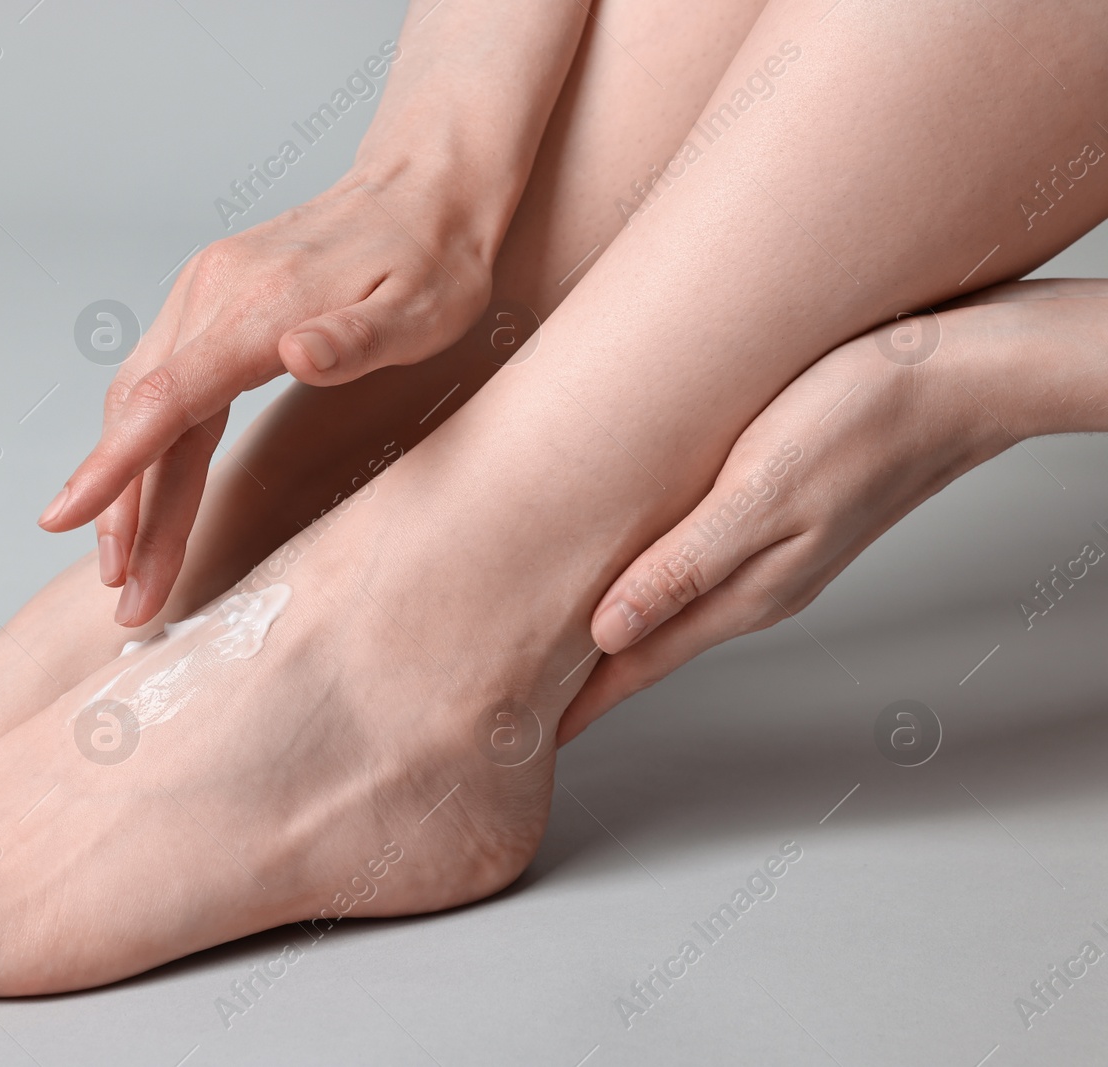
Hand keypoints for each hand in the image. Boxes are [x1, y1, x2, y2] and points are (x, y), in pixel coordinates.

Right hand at [41, 165, 492, 624]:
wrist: (423, 186)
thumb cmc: (433, 258)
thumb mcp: (422, 309)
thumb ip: (358, 340)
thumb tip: (296, 356)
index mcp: (258, 308)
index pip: (166, 398)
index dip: (114, 468)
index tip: (66, 520)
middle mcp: (213, 294)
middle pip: (142, 415)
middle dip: (121, 512)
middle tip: (124, 596)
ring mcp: (205, 293)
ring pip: (143, 402)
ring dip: (127, 487)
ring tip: (126, 565)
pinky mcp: (211, 300)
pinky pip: (162, 381)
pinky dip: (144, 444)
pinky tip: (146, 489)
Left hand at [558, 279, 1107, 742]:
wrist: (957, 376)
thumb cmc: (856, 421)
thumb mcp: (757, 493)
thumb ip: (682, 567)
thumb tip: (607, 634)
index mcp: (744, 591)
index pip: (641, 664)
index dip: (584, 700)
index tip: (530, 734)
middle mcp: (757, 586)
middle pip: (654, 645)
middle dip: (593, 677)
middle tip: (532, 699)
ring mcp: (776, 556)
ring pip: (678, 608)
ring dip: (624, 632)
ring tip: (569, 647)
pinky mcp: (786, 517)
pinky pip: (703, 569)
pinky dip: (658, 586)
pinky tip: (641, 574)